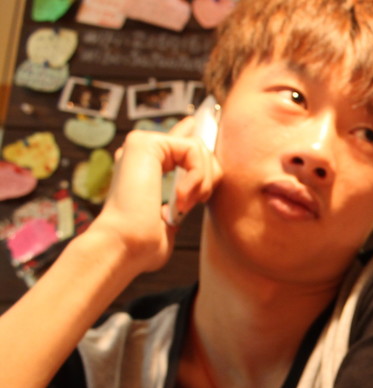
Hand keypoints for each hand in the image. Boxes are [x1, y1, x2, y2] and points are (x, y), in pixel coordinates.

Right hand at [95, 120, 221, 275]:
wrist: (126, 245)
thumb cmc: (145, 242)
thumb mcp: (175, 215)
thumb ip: (188, 193)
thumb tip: (206, 175)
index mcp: (146, 168)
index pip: (177, 141)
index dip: (194, 131)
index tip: (200, 119)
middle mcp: (142, 152)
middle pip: (200, 149)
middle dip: (208, 179)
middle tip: (189, 204)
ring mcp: (141, 144)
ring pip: (200, 149)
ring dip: (203, 182)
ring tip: (182, 203)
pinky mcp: (145, 142)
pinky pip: (195, 150)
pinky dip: (197, 177)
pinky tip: (180, 196)